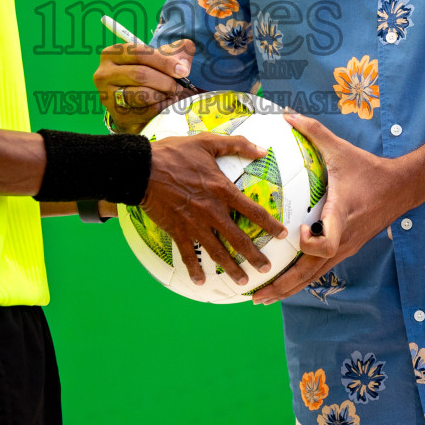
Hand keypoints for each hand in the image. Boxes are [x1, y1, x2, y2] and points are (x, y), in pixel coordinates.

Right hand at [93, 39, 196, 132]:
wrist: (134, 105)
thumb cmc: (147, 74)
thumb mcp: (159, 58)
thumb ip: (175, 52)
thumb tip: (184, 63)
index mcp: (112, 54)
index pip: (139, 53)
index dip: (164, 61)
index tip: (181, 70)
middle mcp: (104, 74)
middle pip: (140, 75)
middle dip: (165, 80)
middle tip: (179, 85)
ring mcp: (108, 97)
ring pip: (142, 95)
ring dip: (163, 94)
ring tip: (171, 93)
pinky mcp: (118, 116)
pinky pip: (146, 111)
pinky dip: (161, 107)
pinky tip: (164, 103)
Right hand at [142, 133, 286, 285]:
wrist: (142, 168)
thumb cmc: (174, 153)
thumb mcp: (207, 142)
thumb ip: (236, 145)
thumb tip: (261, 149)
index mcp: (222, 190)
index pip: (253, 211)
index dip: (270, 224)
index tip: (282, 234)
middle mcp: (212, 211)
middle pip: (239, 239)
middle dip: (254, 256)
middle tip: (266, 268)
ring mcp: (194, 224)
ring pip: (217, 252)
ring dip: (231, 268)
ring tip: (243, 281)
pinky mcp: (177, 231)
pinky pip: (188, 254)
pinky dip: (195, 270)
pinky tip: (200, 282)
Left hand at [252, 112, 400, 303]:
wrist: (401, 188)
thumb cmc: (368, 169)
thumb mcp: (341, 149)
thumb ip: (313, 131)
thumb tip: (286, 114)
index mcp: (341, 216)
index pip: (327, 243)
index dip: (310, 244)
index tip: (299, 231)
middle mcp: (344, 239)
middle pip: (312, 272)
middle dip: (283, 286)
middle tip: (257, 295)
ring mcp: (346, 248)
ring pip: (314, 276)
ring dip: (289, 289)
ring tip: (262, 298)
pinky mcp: (347, 250)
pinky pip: (320, 270)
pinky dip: (301, 279)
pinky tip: (283, 284)